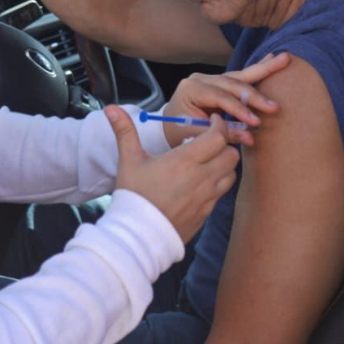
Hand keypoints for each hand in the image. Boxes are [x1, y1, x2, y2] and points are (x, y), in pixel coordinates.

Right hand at [107, 106, 238, 242]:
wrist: (137, 235)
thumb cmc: (133, 195)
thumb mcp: (129, 160)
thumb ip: (125, 131)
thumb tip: (111, 108)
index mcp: (185, 161)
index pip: (218, 137)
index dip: (218, 126)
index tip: (211, 121)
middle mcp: (201, 178)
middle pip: (231, 154)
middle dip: (224, 144)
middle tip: (211, 141)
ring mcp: (207, 197)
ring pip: (231, 174)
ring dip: (224, 164)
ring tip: (208, 161)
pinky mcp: (207, 212)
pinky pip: (222, 193)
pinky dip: (218, 183)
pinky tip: (202, 181)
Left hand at [163, 52, 290, 146]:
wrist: (168, 127)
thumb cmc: (179, 133)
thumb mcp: (196, 136)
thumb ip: (222, 135)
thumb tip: (250, 137)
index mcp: (190, 89)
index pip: (219, 97)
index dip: (238, 110)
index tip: (255, 122)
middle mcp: (200, 79)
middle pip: (232, 83)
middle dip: (254, 96)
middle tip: (274, 107)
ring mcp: (210, 78)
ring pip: (240, 75)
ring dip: (264, 69)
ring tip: (285, 60)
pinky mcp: (220, 82)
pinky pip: (241, 76)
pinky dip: (258, 69)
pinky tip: (273, 59)